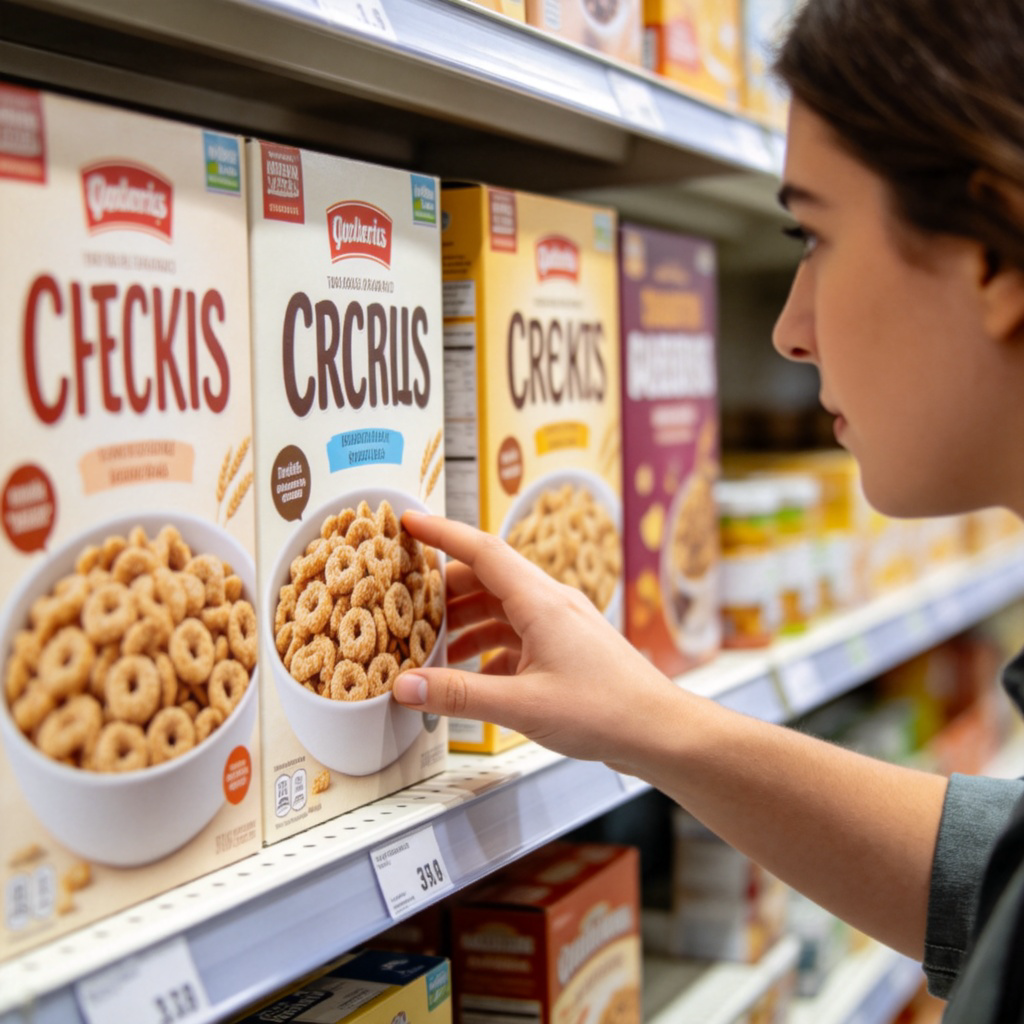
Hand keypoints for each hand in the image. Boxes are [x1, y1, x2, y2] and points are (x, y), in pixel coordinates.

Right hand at [392, 511, 678, 765]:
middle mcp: (551, 604)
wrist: (660, 731)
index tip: (410, 520)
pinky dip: (490, 649)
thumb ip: (459, 695)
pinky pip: (518, 636)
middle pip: (487, 579)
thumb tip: (404, 686)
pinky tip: (474, 677)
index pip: (482, 550)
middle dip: (445, 589)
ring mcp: (561, 625)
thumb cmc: (606, 712)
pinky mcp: (567, 649)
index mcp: (541, 601)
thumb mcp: (521, 705)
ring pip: (502, 609)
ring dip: (466, 622)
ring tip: (432, 645)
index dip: (442, 532)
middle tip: (407, 602)